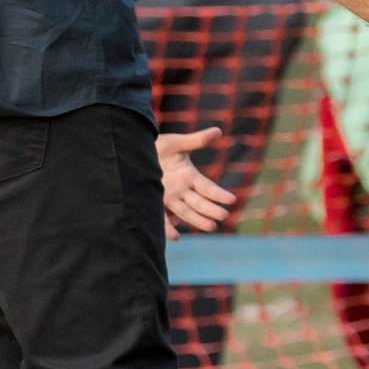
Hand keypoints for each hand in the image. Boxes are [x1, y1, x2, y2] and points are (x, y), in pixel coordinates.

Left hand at [156, 127, 235, 241]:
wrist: (136, 152)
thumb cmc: (160, 146)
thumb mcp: (178, 143)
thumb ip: (197, 140)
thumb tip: (218, 131)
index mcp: (190, 176)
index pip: (208, 187)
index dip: (219, 193)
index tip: (231, 199)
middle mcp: (182, 189)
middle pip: (199, 202)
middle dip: (211, 209)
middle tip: (223, 216)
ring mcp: (169, 197)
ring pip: (186, 211)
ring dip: (197, 220)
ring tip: (211, 227)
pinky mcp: (155, 201)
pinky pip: (162, 218)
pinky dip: (168, 228)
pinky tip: (175, 237)